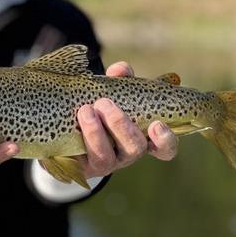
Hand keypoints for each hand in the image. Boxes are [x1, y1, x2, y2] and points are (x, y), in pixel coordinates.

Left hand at [74, 61, 177, 177]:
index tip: (157, 124)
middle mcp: (127, 154)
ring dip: (96, 132)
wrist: (70, 130)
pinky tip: (74, 122)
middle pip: (134, 148)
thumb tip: (121, 69)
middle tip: (105, 103)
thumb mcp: (113, 92)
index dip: (165, 140)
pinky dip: (78, 140)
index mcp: (142, 137)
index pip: (164, 149)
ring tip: (85, 110)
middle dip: (121, 125)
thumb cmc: (101, 109)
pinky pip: (82, 160)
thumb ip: (120, 81)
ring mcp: (106, 163)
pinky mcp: (83, 167)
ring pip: (105, 156)